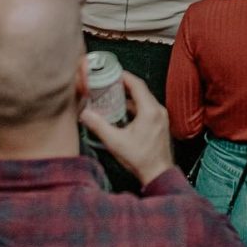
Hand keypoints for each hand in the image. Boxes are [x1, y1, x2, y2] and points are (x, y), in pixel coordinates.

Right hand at [80, 72, 172, 187]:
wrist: (158, 173)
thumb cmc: (140, 159)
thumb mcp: (115, 142)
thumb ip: (99, 126)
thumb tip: (85, 114)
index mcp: (149, 110)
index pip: (137, 84)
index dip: (124, 77)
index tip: (113, 73)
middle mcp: (158, 110)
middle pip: (141, 90)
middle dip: (125, 86)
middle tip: (110, 83)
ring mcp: (161, 117)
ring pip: (144, 100)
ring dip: (130, 97)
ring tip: (113, 97)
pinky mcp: (160, 124)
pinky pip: (147, 108)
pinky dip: (135, 107)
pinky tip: (123, 113)